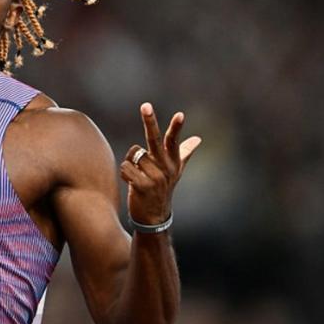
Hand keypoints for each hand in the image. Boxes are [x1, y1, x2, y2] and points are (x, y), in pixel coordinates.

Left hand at [119, 103, 201, 225]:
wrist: (154, 218)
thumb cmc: (161, 189)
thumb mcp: (175, 171)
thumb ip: (185, 153)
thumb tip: (198, 139)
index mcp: (173, 162)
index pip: (173, 141)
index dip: (176, 128)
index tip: (180, 114)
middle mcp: (166, 168)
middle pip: (155, 140)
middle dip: (150, 121)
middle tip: (145, 105)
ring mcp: (156, 178)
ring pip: (133, 155)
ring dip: (130, 164)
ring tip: (137, 176)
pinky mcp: (143, 186)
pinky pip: (126, 167)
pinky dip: (125, 173)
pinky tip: (131, 182)